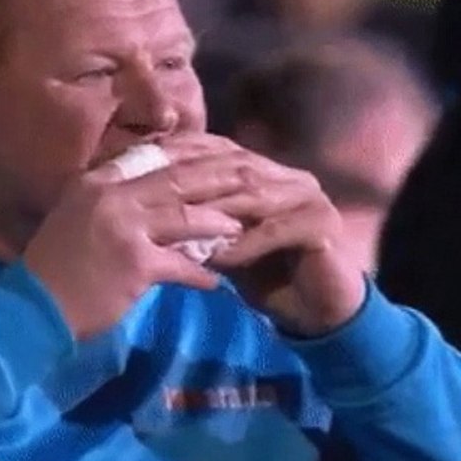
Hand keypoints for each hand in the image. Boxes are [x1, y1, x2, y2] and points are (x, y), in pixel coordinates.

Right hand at [23, 155, 244, 340]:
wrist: (31, 307)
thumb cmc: (54, 267)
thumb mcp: (76, 217)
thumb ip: (110, 201)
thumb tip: (149, 196)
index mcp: (97, 182)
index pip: (154, 158)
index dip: (192, 155)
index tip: (220, 154)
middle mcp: (112, 197)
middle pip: (178, 180)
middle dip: (219, 178)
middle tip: (251, 176)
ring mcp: (124, 228)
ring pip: (185, 217)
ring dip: (218, 223)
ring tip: (241, 226)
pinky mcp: (135, 264)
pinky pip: (181, 265)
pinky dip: (200, 274)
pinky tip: (216, 281)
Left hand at [158, 135, 367, 336]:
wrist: (316, 311)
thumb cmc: (264, 275)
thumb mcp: (221, 242)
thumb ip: (196, 218)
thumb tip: (145, 201)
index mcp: (265, 170)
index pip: (217, 150)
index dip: (178, 154)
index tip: (138, 167)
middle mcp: (288, 175)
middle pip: (234, 168)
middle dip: (191, 180)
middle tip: (150, 193)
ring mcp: (309, 197)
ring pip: (253, 196)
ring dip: (214, 212)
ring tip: (177, 225)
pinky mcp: (323, 225)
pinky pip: (275, 231)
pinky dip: (244, 244)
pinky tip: (218, 258)